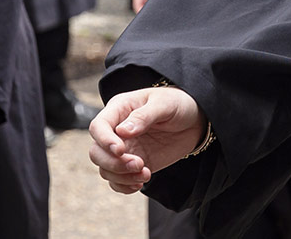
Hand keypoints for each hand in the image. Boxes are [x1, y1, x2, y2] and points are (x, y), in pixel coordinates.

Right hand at [89, 85, 205, 192]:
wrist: (194, 121)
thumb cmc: (178, 103)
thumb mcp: (165, 104)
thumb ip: (144, 116)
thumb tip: (122, 131)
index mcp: (119, 109)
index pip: (98, 127)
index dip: (104, 141)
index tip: (121, 151)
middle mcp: (116, 131)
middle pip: (96, 152)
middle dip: (113, 163)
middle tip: (139, 164)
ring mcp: (123, 150)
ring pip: (105, 169)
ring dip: (122, 177)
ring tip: (146, 173)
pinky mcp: (132, 165)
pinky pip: (117, 181)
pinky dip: (125, 186)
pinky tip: (141, 183)